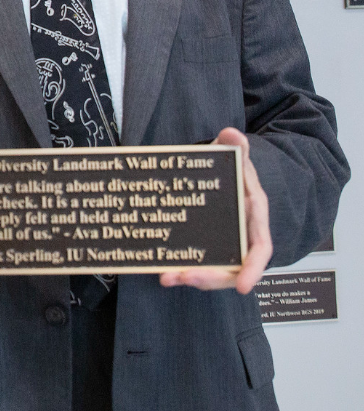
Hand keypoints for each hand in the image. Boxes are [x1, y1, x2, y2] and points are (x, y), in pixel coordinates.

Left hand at [159, 128, 271, 294]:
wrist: (224, 175)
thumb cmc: (235, 171)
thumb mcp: (236, 158)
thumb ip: (236, 147)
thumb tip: (232, 134)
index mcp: (254, 219)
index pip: (260, 250)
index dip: (253, 270)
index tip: (245, 288)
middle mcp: (241, 238)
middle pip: (231, 269)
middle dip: (210, 277)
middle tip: (185, 277)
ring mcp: (222, 246)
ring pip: (211, 271)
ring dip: (190, 277)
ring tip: (166, 277)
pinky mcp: (204, 248)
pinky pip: (194, 263)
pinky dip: (179, 269)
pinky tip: (161, 271)